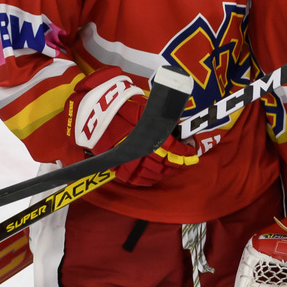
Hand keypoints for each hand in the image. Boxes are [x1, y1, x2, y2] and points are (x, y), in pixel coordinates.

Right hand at [66, 67, 197, 186]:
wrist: (94, 114)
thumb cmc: (121, 107)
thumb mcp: (145, 108)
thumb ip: (162, 118)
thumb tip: (178, 127)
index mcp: (150, 135)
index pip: (174, 149)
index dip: (186, 152)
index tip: (191, 150)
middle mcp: (141, 151)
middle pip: (167, 164)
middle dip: (178, 163)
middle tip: (185, 160)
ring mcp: (129, 162)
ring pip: (154, 174)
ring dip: (166, 172)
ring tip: (173, 167)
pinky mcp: (119, 169)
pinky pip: (138, 180)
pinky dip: (149, 179)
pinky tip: (155, 175)